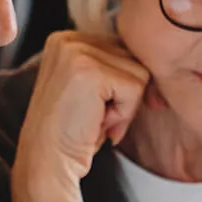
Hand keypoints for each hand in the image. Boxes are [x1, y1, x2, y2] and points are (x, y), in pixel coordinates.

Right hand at [10, 33, 155, 201]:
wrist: (47, 162)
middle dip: (124, 96)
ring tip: (96, 120)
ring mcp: (76, 52)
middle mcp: (67, 39)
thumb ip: (111, 66)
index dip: (120, 87)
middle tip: (96, 118)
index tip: (96, 110)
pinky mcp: (90, 71)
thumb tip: (153, 59)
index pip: (122, 50)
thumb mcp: (90, 90)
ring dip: (125, 106)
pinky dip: (124, 114)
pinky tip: (99, 124)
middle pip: (132, 58)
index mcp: (65, 39)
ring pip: (138, 73)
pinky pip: (135, 88)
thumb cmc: (72, 133)